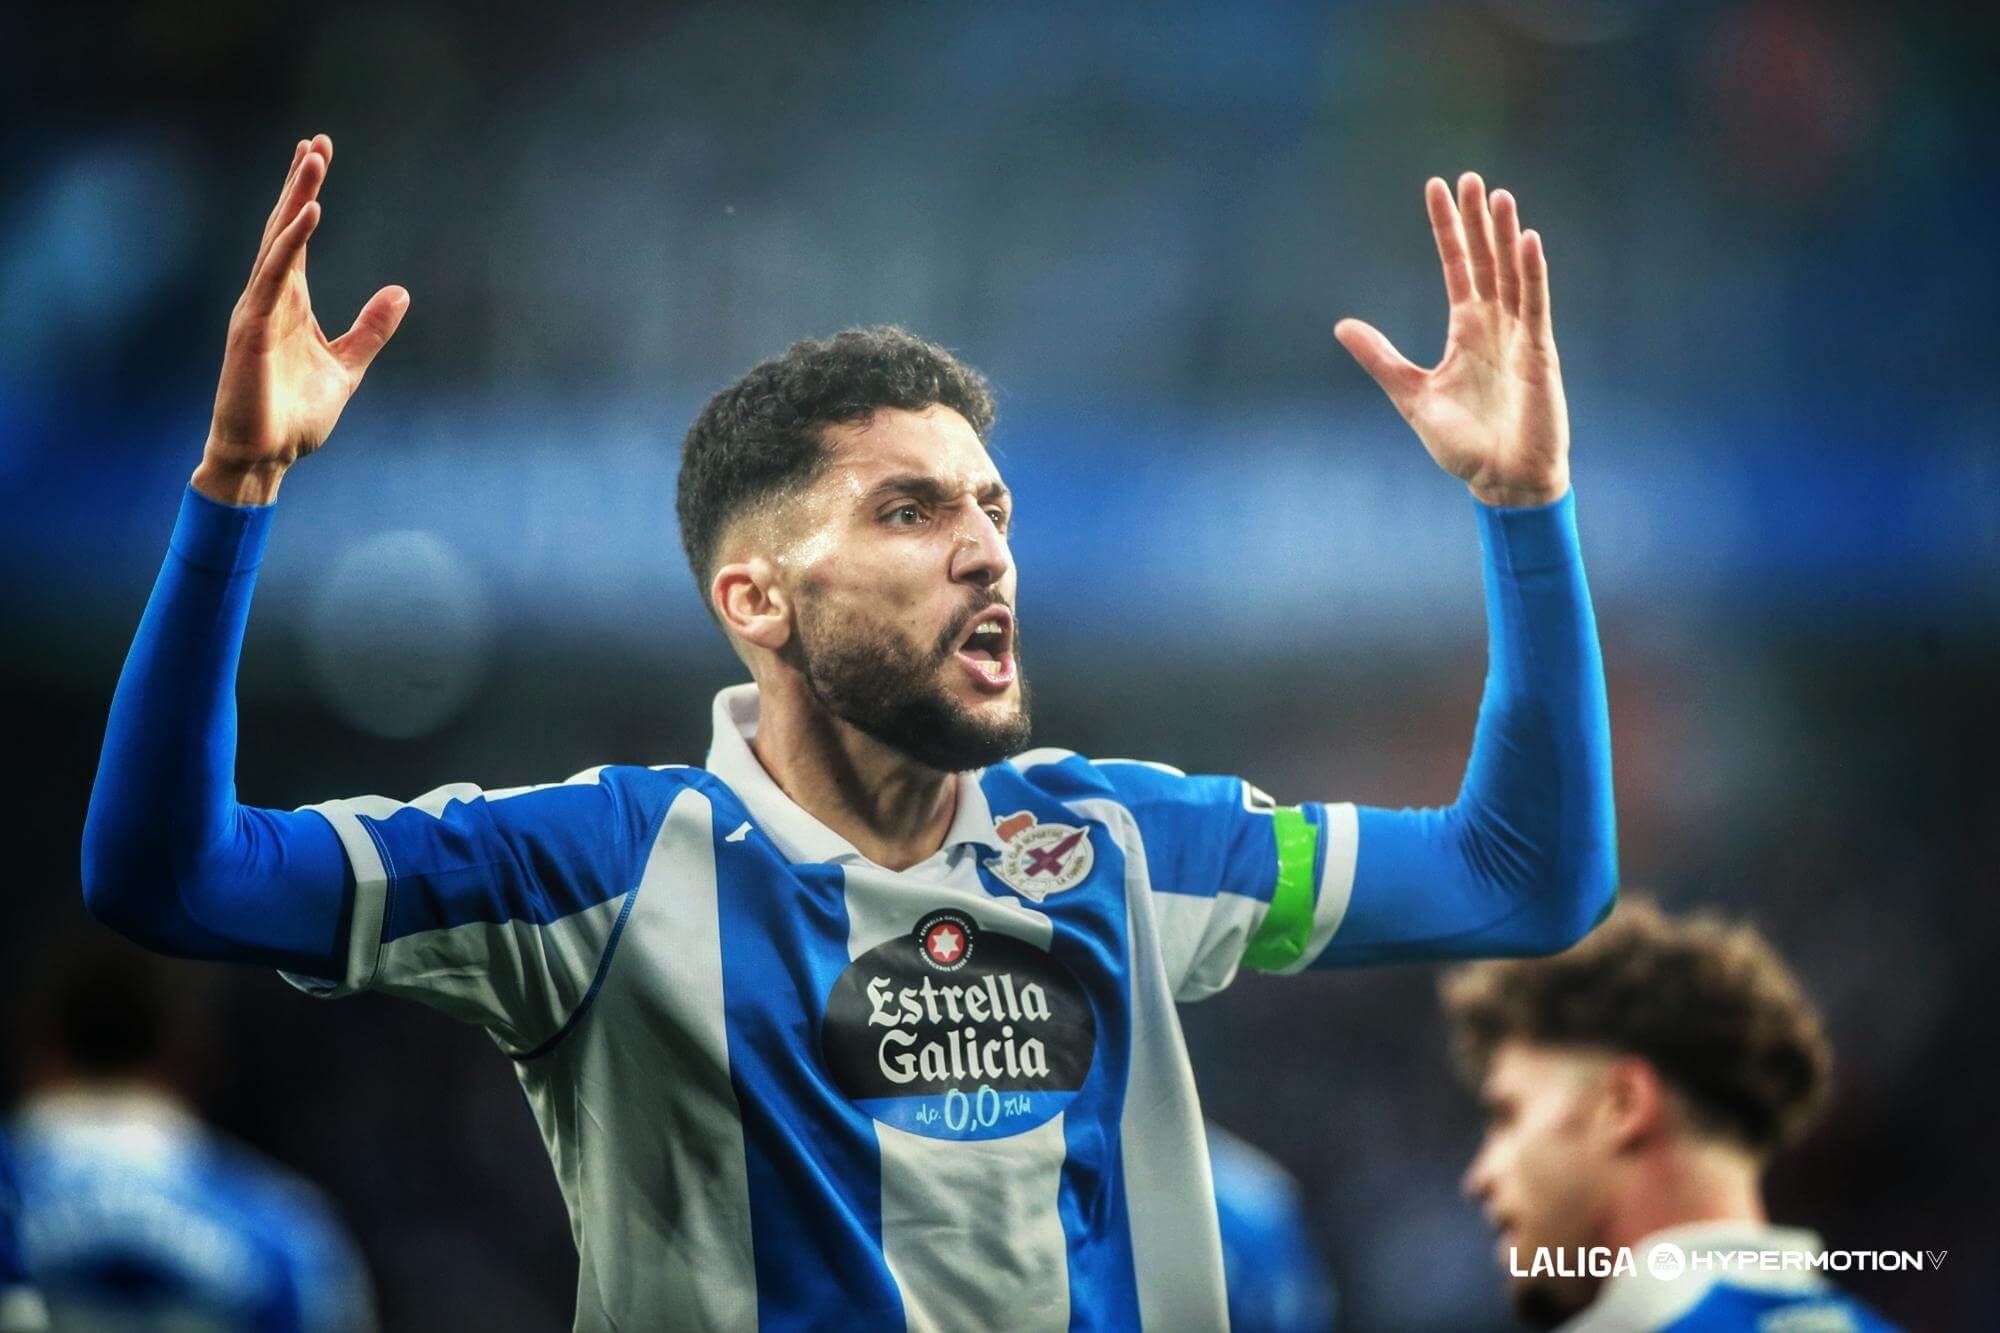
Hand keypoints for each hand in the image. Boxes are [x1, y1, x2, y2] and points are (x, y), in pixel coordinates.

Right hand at [192, 134, 408, 505]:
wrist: (268, 455)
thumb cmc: (296, 414)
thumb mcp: (348, 366)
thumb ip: (370, 329)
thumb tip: (400, 292)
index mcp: (289, 302)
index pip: (297, 236)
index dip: (307, 195)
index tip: (318, 153)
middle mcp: (270, 297)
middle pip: (285, 228)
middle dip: (300, 183)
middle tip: (316, 140)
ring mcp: (257, 309)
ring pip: (277, 242)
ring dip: (295, 199)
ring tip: (312, 159)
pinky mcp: (251, 328)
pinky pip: (273, 276)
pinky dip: (290, 243)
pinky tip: (309, 213)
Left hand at [1335, 173, 1568, 507]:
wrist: (1501, 480)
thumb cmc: (1463, 444)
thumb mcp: (1411, 395)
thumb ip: (1381, 358)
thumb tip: (1342, 325)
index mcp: (1467, 331)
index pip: (1457, 267)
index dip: (1447, 229)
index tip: (1437, 188)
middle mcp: (1495, 326)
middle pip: (1486, 261)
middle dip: (1477, 221)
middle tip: (1469, 178)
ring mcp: (1520, 336)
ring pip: (1513, 275)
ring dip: (1506, 236)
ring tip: (1499, 196)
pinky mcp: (1540, 354)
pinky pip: (1536, 306)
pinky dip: (1533, 274)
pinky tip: (1528, 241)